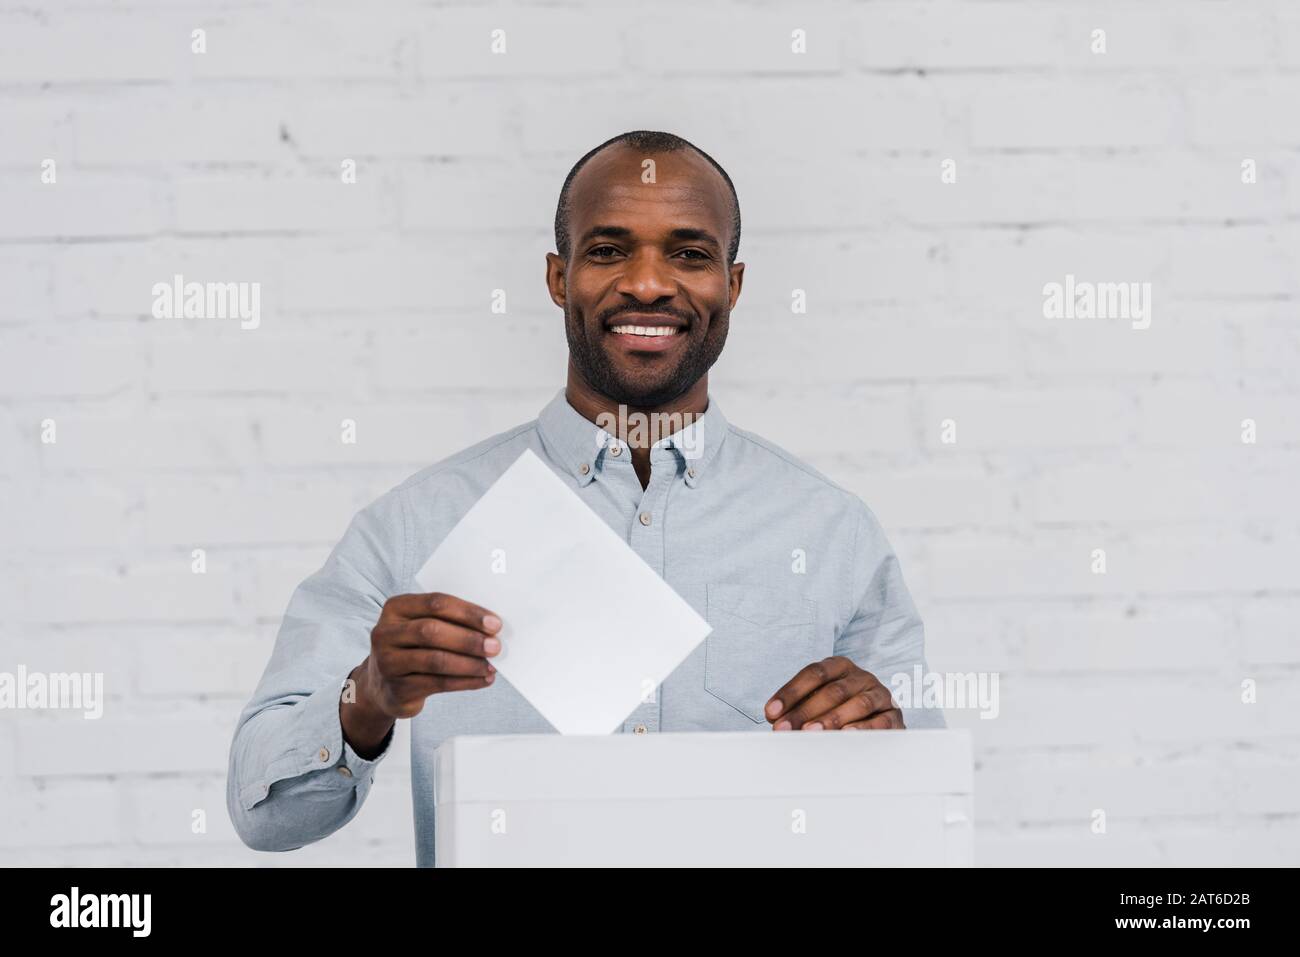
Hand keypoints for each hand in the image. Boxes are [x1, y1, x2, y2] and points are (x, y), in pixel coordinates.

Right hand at [342, 592, 502, 755]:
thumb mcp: (421, 627)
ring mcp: (387, 662)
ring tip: (491, 666)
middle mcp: (386, 633)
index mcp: (396, 608)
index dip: (467, 613)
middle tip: (495, 646)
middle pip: (432, 631)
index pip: (435, 603)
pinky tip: (483, 679)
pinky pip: (437, 684)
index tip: (495, 623)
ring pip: (435, 660)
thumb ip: (449, 621)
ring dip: (469, 663)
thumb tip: (491, 628)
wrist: (383, 685)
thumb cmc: (413, 648)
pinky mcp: (397, 688)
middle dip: (469, 639)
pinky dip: (465, 682)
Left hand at [764, 656, 903, 730]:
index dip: (791, 692)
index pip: (813, 674)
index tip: (771, 712)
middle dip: (804, 711)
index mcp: (840, 666)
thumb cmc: (839, 708)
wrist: (879, 718)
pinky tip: (846, 735)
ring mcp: (880, 694)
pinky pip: (880, 721)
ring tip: (811, 732)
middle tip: (784, 729)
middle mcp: (861, 676)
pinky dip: (862, 728)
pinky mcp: (893, 715)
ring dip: (831, 719)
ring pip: (857, 703)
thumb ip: (796, 707)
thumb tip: (774, 719)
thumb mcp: (817, 702)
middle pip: (832, 690)